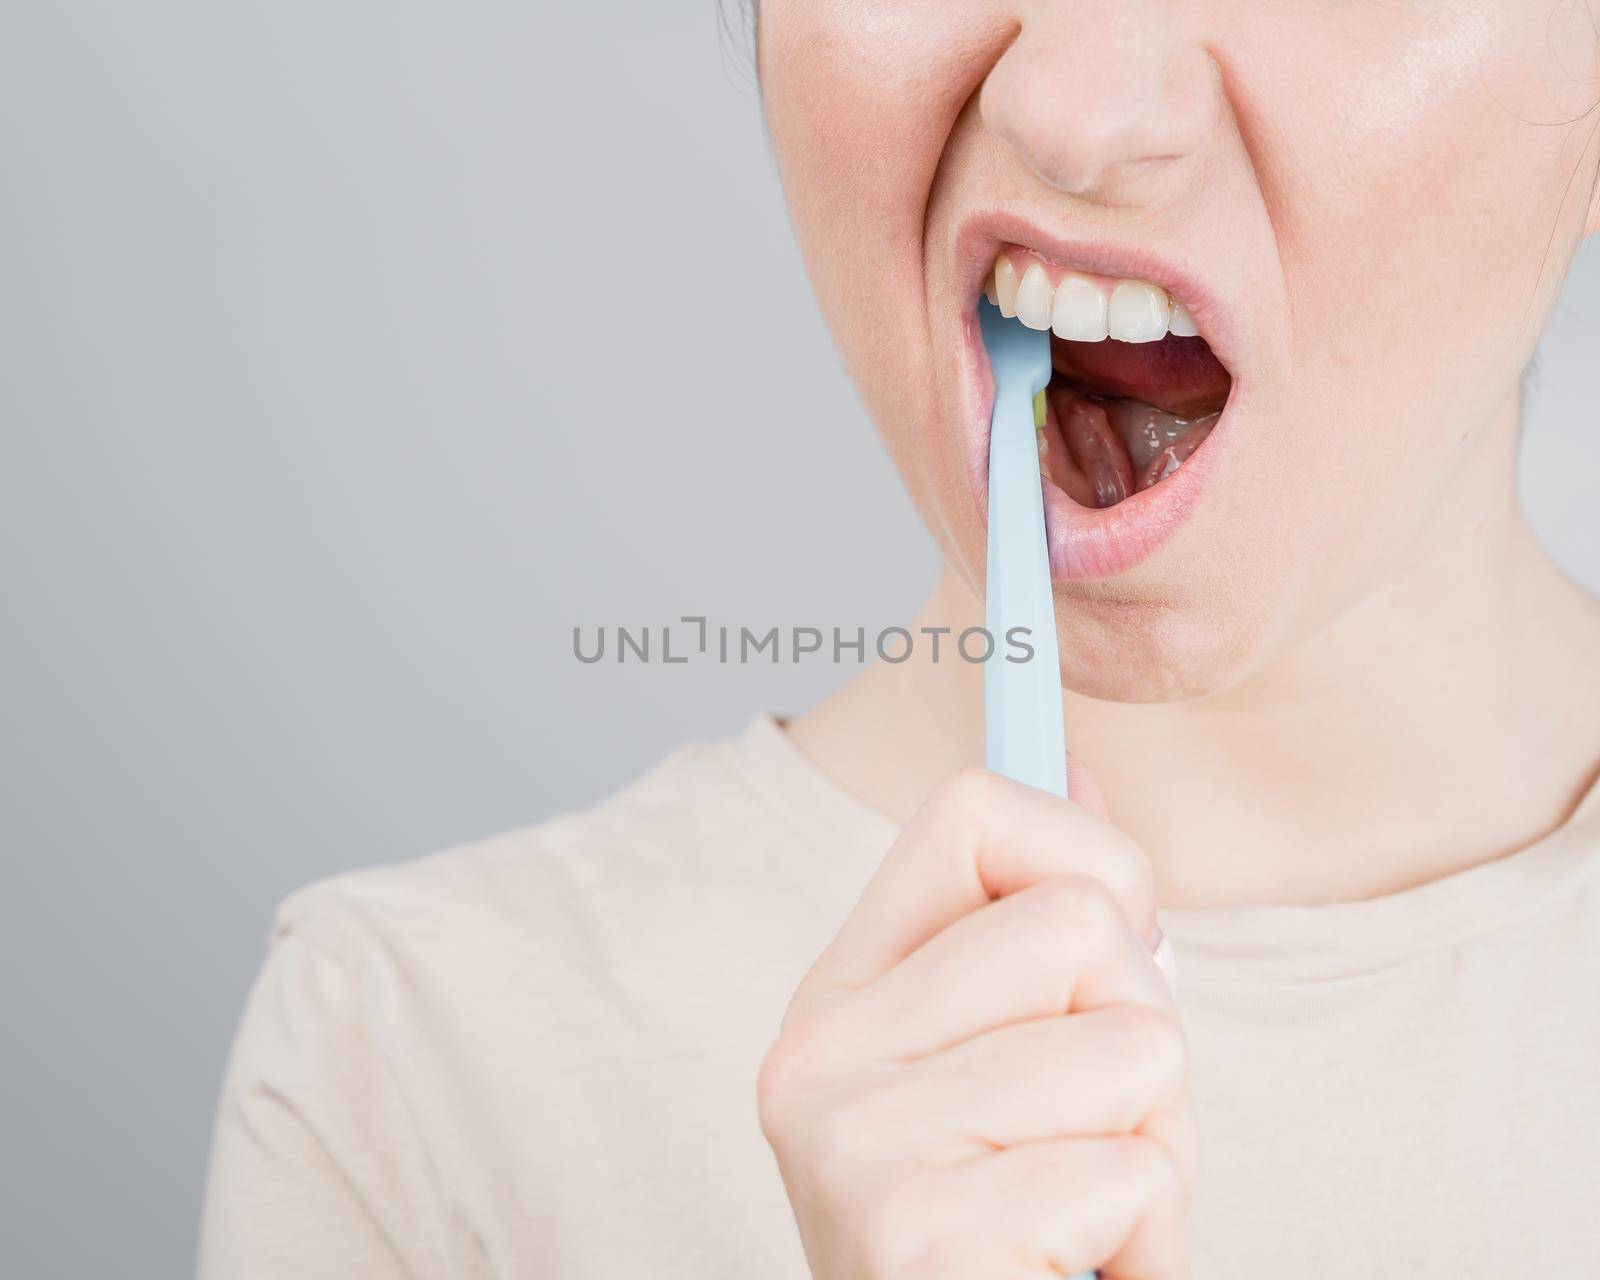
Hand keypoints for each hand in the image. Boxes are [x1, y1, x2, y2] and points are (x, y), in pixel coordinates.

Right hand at [758, 765, 1192, 1278]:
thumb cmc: (1008, 1225)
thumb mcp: (1007, 1065)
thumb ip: (1037, 931)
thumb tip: (1084, 771)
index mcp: (839, 994)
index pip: (968, 813)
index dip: (1084, 844)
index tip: (1118, 929)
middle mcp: (821, 1056)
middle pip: (1083, 921)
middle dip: (1145, 1026)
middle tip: (1098, 1124)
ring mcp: (858, 1148)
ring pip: (1138, 1046)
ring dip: (1159, 1146)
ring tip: (1080, 1208)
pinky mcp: (920, 1240)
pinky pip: (1135, 1172)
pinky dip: (1148, 1238)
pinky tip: (1070, 1273)